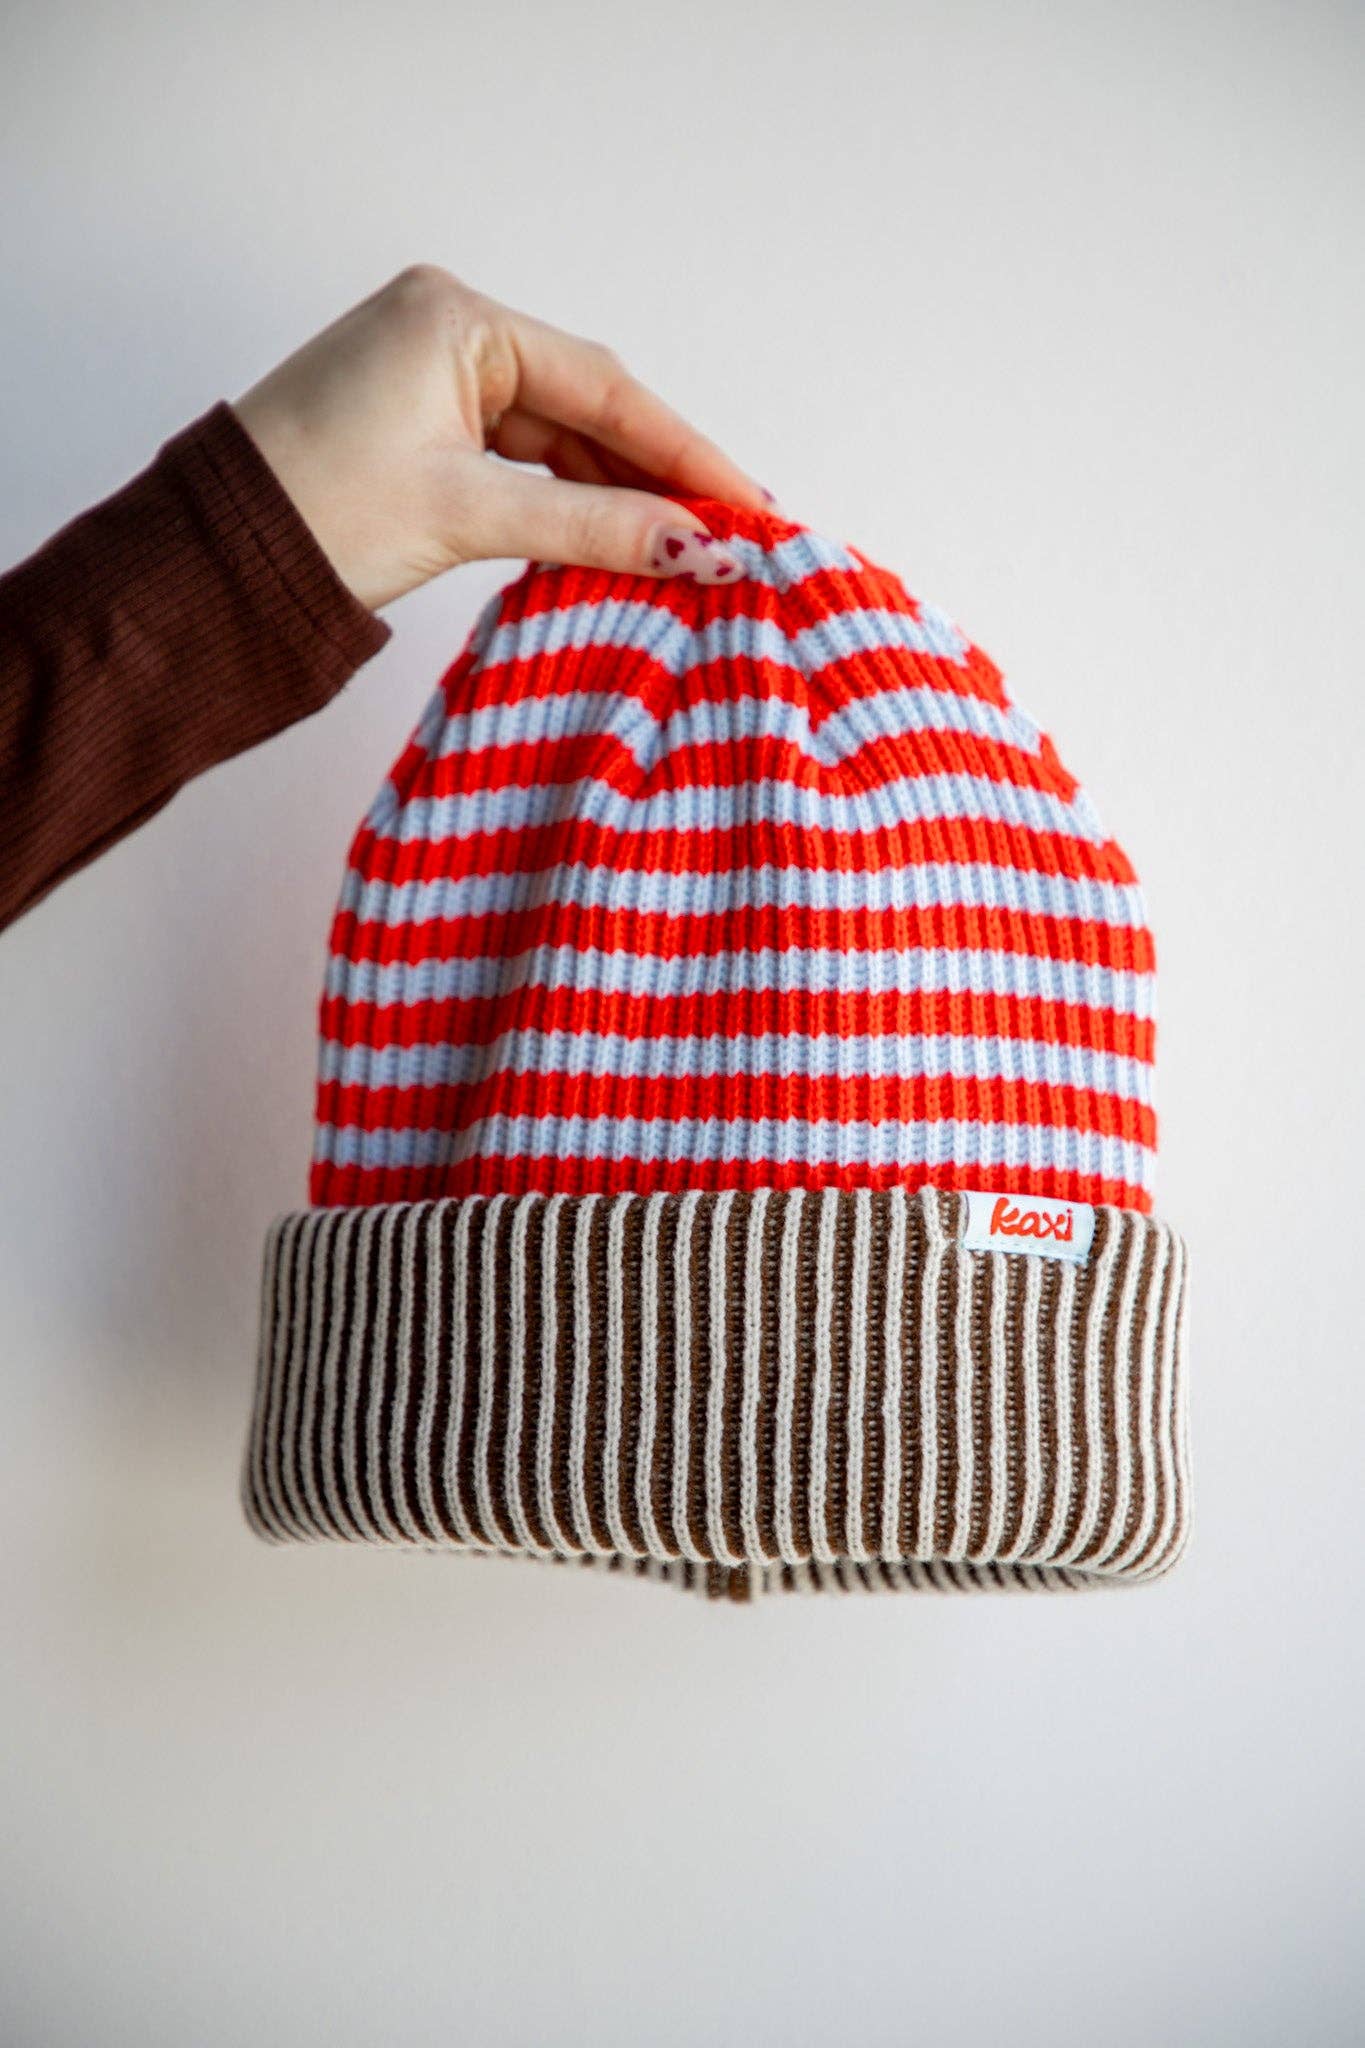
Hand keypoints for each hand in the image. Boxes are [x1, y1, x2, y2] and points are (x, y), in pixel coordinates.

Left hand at [233, 264, 770, 609]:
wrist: (210, 561)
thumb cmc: (311, 517)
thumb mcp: (466, 516)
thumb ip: (591, 528)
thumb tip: (696, 546)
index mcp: (454, 318)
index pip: (601, 385)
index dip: (682, 449)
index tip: (746, 503)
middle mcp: (447, 327)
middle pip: (585, 406)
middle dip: (655, 476)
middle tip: (728, 537)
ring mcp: (432, 372)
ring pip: (555, 437)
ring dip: (613, 495)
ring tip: (681, 552)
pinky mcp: (419, 421)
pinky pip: (518, 456)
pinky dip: (563, 500)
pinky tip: (611, 541)